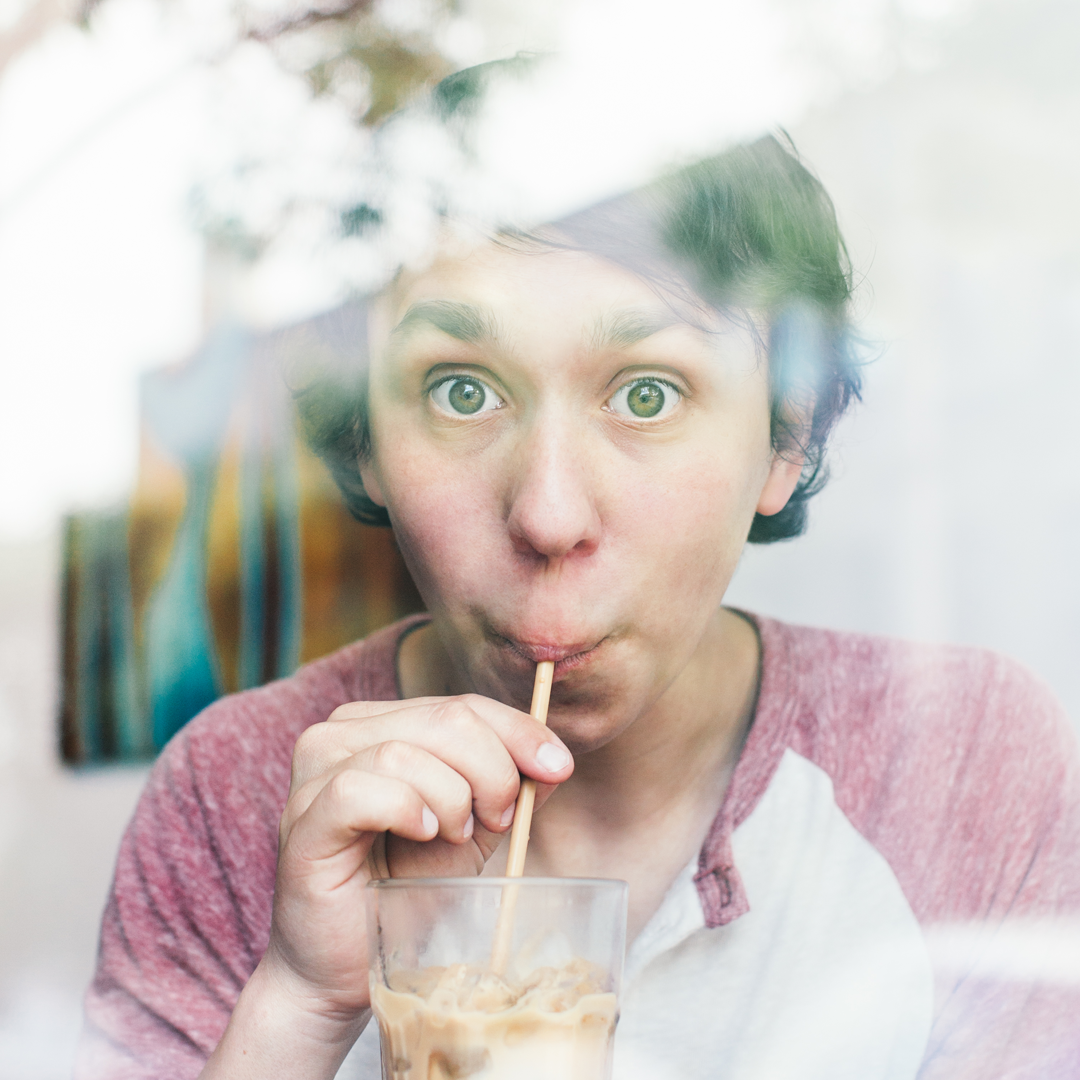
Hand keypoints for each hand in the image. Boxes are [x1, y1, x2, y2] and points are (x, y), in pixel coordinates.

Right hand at [260, 694, 573, 1021]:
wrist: (345, 965)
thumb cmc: (404, 889)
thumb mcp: (471, 828)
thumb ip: (508, 788)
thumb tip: (554, 760)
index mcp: (382, 723)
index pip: (463, 704)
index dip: (519, 731)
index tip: (559, 767)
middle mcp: (341, 734)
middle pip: (444, 719)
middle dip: (493, 769)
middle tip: (499, 819)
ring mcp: (314, 773)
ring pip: (406, 751)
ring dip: (450, 798)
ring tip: (452, 836)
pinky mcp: (304, 819)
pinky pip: (361, 788)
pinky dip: (406, 810)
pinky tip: (421, 834)